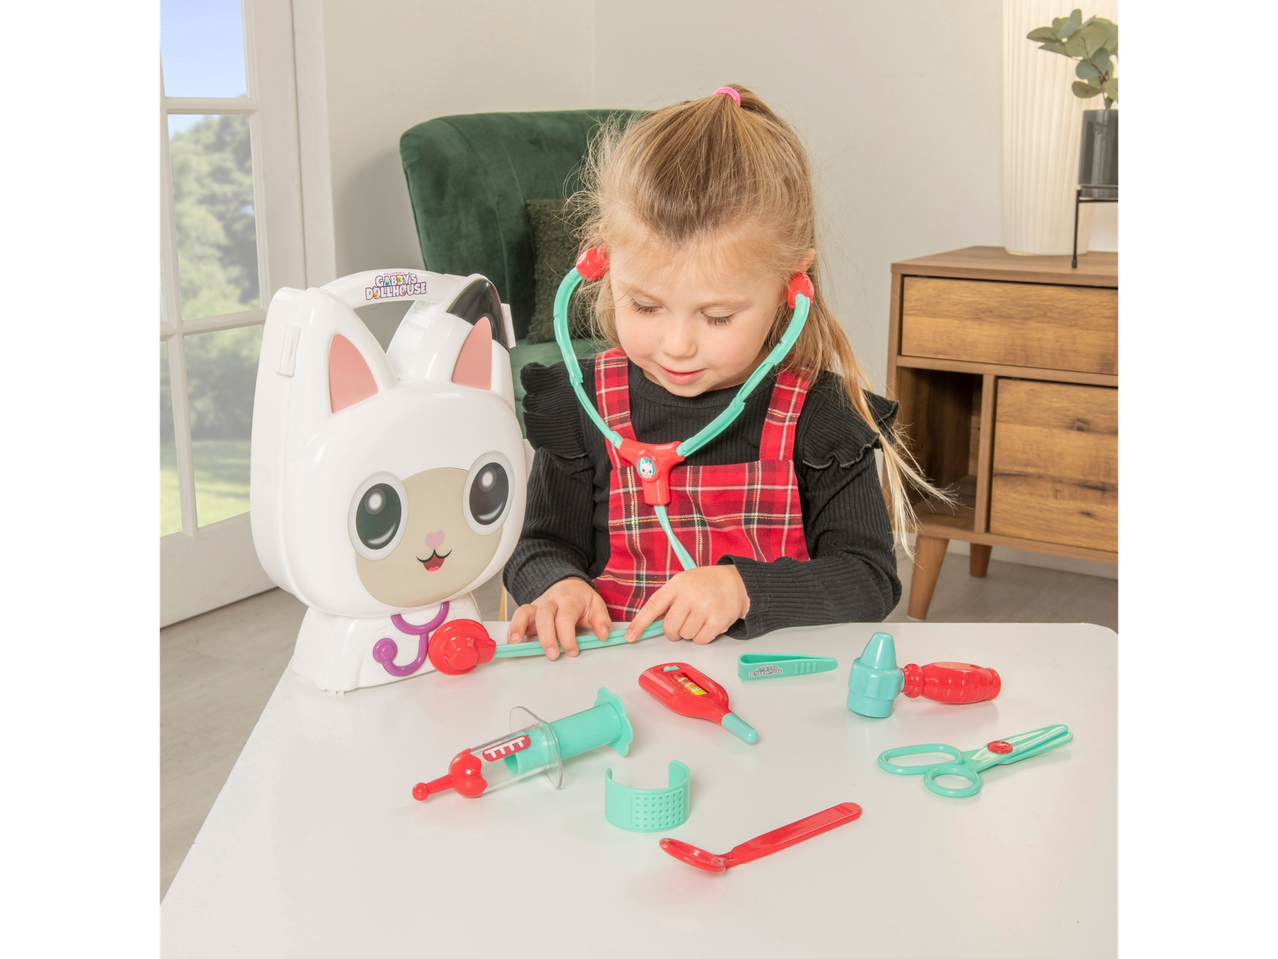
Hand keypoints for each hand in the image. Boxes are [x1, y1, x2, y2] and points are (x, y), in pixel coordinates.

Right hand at [506, 578, 611, 659]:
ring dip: (519, 627)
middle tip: (552, 655)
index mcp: (569, 600)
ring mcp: (537, 605)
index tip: (572, 651)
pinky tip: (513, 641)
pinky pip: (517, 617)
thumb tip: (603, 635)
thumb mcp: (596, 604)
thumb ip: (601, 620)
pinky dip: (513, 628)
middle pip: (544, 615)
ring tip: (517, 643)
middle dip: (547, 637)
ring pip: (525, 612)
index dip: (568, 636)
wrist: (567, 584)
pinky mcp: (529, 612)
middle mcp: (550, 601)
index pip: (565, 618)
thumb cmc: (580, 598)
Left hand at [624, 565, 749, 645]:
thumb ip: (668, 601)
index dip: (640, 623)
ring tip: (701, 618)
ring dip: (691, 632)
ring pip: (685, 635)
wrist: (738, 583)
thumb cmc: (707, 584)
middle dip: (674, 631)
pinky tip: (709, 623)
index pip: (653, 606)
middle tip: (684, 621)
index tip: (630, 636)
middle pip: (670, 628)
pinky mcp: (718, 621)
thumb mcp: (684, 583)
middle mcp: (689, 595)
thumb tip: (650, 623)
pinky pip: (701, 640)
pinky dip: (703, 637)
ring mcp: (704, 608)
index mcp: (677, 584)